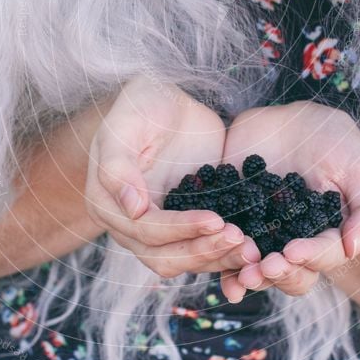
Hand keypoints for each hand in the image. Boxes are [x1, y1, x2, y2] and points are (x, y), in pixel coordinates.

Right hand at [85, 74, 260, 277]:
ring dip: (217, 257)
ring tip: (251, 248)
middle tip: (239, 238)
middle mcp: (128, 225)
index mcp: (106, 205)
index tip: (216, 220)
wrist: (168, 100)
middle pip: (164, 257)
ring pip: (186, 259)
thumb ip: (119, 166)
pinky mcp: (185, 222)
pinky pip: (203, 247)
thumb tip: (134, 209)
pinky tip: (253, 247)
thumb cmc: (141, 104)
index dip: (180, 229)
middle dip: (203, 250)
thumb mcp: (125, 125)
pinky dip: (225, 252)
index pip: (145, 230)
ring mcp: (158, 228)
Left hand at [218, 100, 359, 301]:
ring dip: (248, 275)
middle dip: (278, 273)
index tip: (293, 252)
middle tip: (265, 265)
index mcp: (329, 235)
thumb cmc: (336, 141)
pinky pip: (224, 245)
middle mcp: (296, 242)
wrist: (292, 118)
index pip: (323, 256)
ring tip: (240, 274)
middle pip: (290, 274)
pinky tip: (211, 261)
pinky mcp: (234, 220)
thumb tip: (353, 249)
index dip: (310, 258)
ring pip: (257, 268)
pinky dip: (217, 257)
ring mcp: (264, 234)